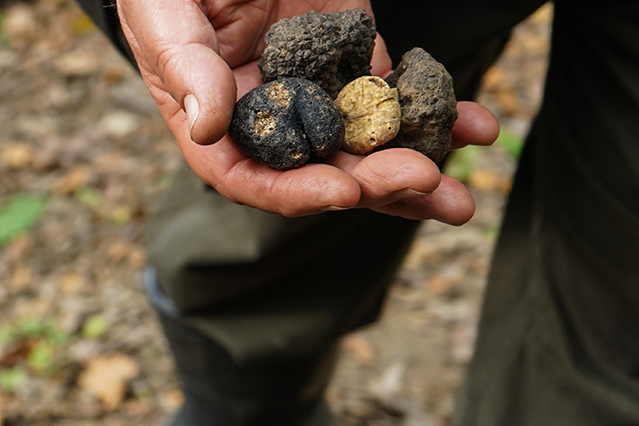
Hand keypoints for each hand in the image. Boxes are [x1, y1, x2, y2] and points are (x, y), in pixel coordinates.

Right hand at [116, 0, 498, 224]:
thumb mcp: (163, 10)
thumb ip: (184, 63)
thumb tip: (208, 125)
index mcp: (210, 114)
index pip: (250, 175)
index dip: (296, 191)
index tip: (345, 190)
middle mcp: (266, 112)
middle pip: (321, 168)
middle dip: (375, 185)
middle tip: (426, 182)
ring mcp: (314, 86)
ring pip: (366, 144)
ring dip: (415, 168)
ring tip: (459, 195)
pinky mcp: (353, 52)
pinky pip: (395, 94)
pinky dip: (436, 113)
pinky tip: (474, 126)